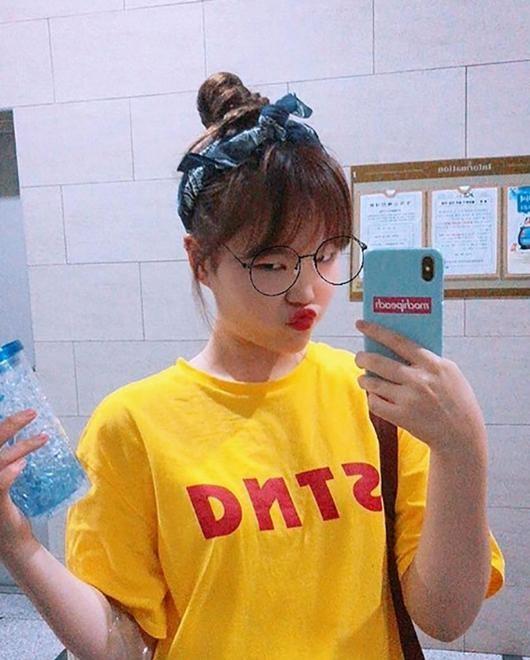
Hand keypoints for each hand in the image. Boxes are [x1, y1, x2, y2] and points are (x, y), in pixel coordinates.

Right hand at [0, 410, 47, 557]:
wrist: (10, 542)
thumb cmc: (7, 510)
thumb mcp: (6, 481)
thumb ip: (9, 461)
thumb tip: (23, 441)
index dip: (3, 426)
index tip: (16, 412)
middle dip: (10, 425)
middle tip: (31, 413)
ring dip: (22, 446)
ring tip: (44, 438)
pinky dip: (10, 472)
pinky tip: (22, 465)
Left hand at [354, 320, 486, 455]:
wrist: (461, 434)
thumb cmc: (456, 400)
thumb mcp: (449, 373)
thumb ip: (426, 360)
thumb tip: (396, 347)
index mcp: (433, 365)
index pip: (398, 341)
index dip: (376, 331)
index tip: (361, 325)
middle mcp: (419, 380)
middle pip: (378, 362)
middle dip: (362, 358)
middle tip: (359, 357)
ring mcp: (409, 400)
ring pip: (372, 382)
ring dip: (364, 378)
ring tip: (364, 378)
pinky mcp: (401, 417)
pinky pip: (374, 402)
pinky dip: (371, 397)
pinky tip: (375, 395)